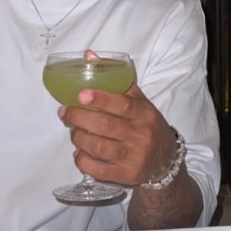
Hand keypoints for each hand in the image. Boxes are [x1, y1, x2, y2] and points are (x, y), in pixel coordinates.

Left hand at [59, 82, 176, 188]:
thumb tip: (88, 55)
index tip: (81, 94)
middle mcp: (140, 135)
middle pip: (104, 126)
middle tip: (65, 112)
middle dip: (79, 118)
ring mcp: (133, 157)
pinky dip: (82, 160)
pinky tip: (79, 152)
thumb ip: (116, 80)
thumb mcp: (139, 102)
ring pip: (98, 147)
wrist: (165, 160)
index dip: (101, 99)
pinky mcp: (126, 175)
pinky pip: (97, 170)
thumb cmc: (146, 125)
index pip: (122, 104)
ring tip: (73, 131)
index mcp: (144, 113)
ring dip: (78, 138)